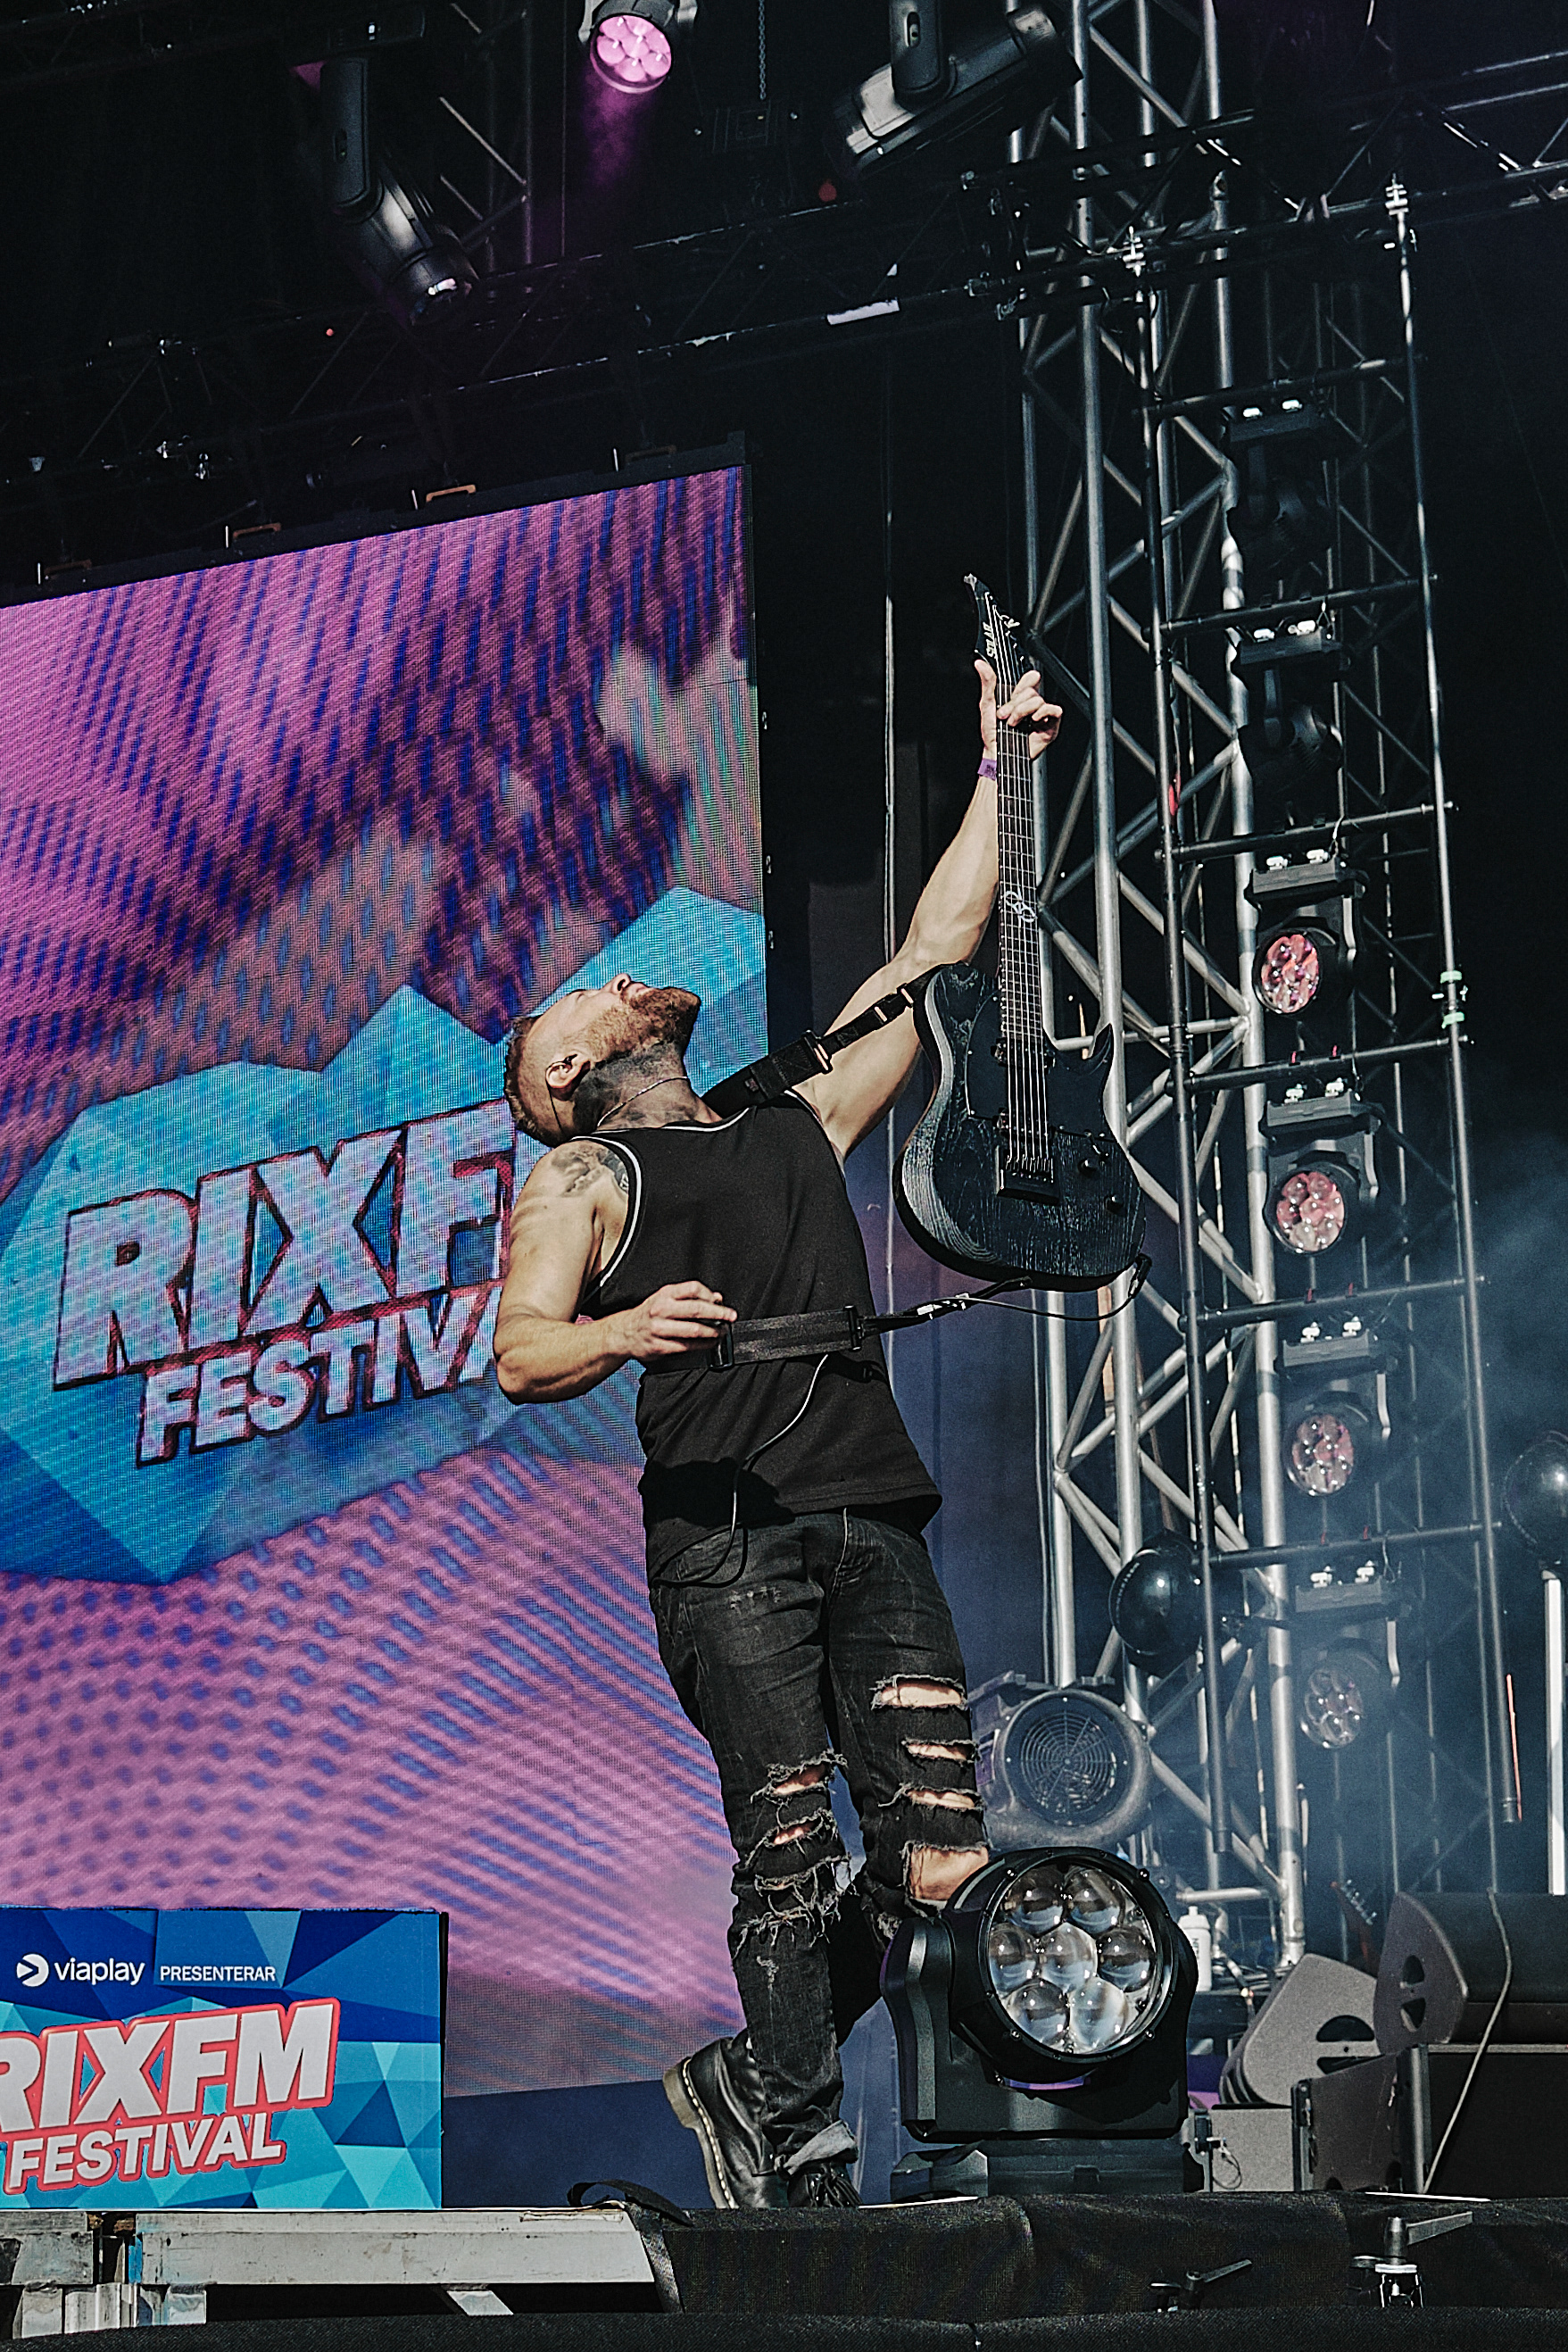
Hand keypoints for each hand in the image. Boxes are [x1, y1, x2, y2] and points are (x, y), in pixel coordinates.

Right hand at [608, 1280, 736, 1363]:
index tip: (720, 1303)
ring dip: (713, 1332)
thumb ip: (689, 1297)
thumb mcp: (665, 1298)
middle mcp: (661, 1309)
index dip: (710, 1295)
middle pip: (696, 1309)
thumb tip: (716, 1298)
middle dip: (718, 1314)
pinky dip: (702, 1346)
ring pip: (694, 1330)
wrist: (624, 1332)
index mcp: (665, 1295)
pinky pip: (686, 1346)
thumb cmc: (648, 1314)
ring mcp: (659, 1329)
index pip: (693, 1288)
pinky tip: (709, 1344)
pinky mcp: (660, 1346)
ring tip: (721, 1332)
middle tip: (730, 1317)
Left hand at [976, 660, 1062, 759]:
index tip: (1013, 689)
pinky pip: (1055, 710)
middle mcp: (1032, 706)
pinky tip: (1033, 719)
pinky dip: (1044, 712)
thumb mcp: (987, 705)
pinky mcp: (1050, 726)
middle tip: (1004, 715)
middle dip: (1015, 703)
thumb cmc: (993, 734)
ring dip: (1023, 711)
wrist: (997, 755)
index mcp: (1020, 698)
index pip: (1029, 679)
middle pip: (1031, 691)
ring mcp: (1042, 715)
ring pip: (1039, 700)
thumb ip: (988, 683)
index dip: (1024, 681)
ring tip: (1013, 723)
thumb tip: (980, 664)